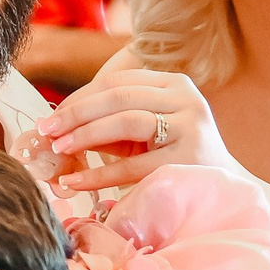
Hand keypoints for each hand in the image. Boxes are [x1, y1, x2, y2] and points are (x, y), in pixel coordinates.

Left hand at [39, 69, 236, 192]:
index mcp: (175, 83)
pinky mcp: (185, 160)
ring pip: (126, 121)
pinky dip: (98, 173)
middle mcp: (185, 99)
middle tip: (46, 130)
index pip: (118, 81)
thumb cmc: (175, 157)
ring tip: (58, 149)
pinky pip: (132, 165)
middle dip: (77, 113)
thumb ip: (109, 124)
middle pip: (119, 96)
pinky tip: (74, 181)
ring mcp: (188, 127)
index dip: (80, 96)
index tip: (52, 115)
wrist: (222, 188)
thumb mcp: (144, 133)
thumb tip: (58, 125)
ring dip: (85, 135)